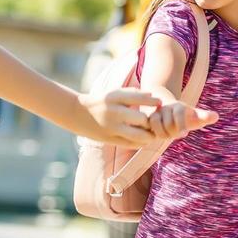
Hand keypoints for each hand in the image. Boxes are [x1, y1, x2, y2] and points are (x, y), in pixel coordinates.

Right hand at [79, 89, 217, 146]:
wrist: (76, 113)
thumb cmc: (101, 101)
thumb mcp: (114, 93)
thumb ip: (133, 94)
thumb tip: (153, 97)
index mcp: (114, 97)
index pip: (138, 98)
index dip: (152, 102)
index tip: (161, 103)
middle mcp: (113, 112)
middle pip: (141, 119)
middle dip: (153, 122)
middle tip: (160, 122)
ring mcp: (111, 127)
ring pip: (138, 135)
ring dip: (149, 135)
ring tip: (153, 132)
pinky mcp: (109, 139)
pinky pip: (131, 144)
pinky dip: (141, 142)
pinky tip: (144, 139)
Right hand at [144, 101, 213, 138]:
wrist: (165, 107)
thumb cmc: (185, 116)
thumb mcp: (195, 116)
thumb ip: (204, 116)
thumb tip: (216, 116)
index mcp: (179, 106)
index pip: (179, 113)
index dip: (182, 124)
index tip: (185, 134)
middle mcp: (166, 107)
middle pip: (169, 124)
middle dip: (173, 132)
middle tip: (177, 134)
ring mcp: (155, 111)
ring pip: (156, 125)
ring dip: (162, 134)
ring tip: (167, 135)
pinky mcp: (145, 117)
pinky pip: (147, 127)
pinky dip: (152, 133)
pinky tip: (156, 135)